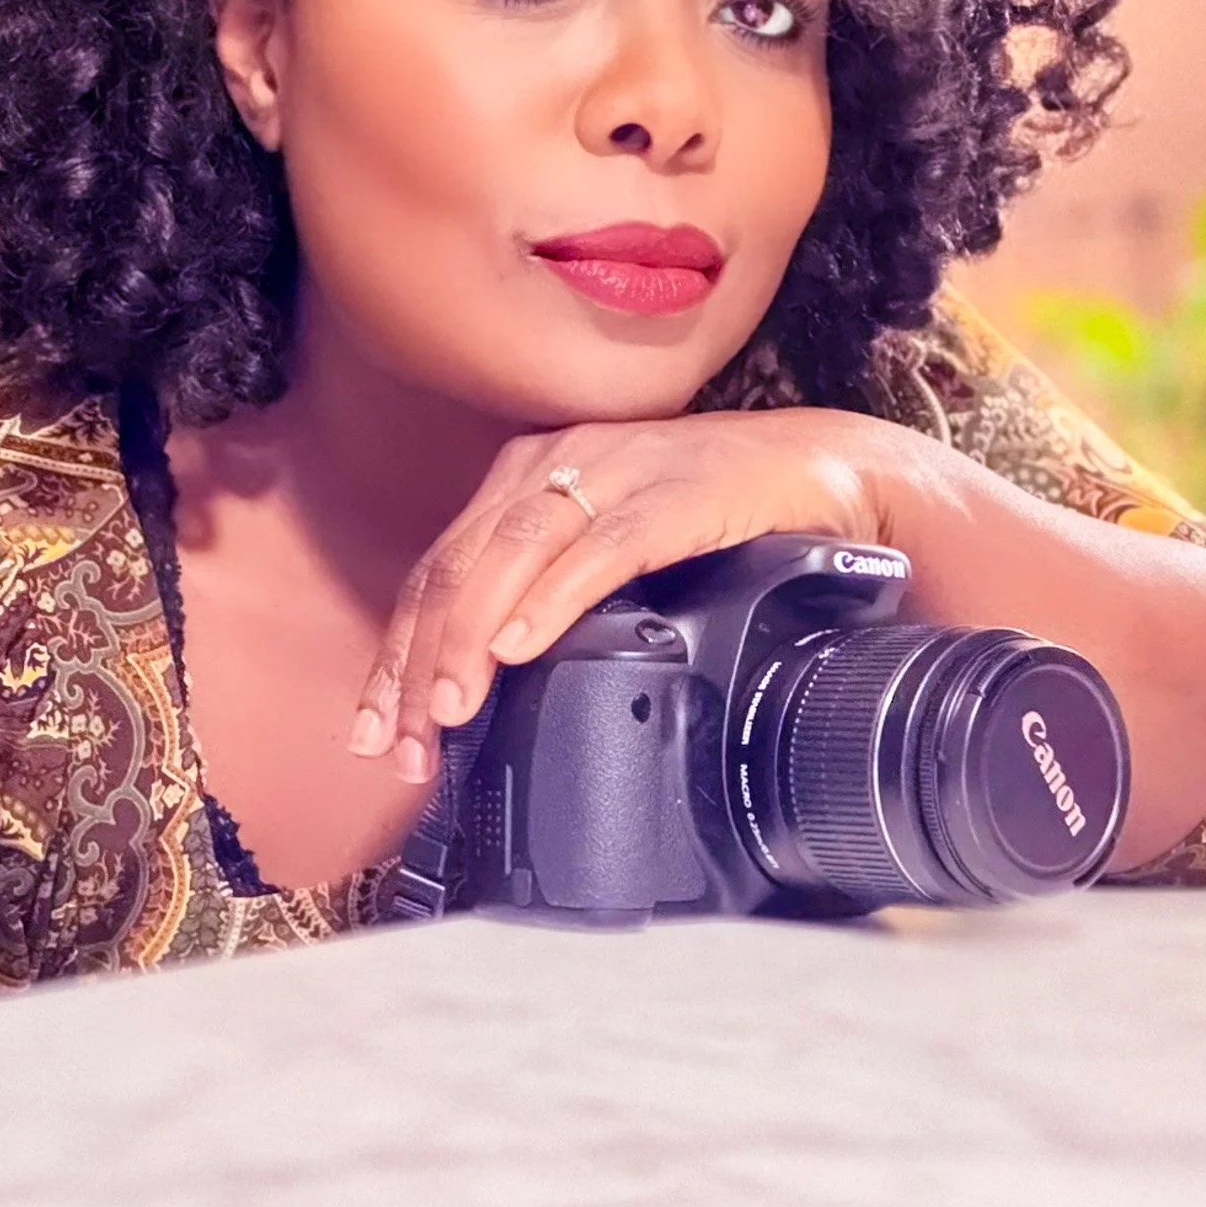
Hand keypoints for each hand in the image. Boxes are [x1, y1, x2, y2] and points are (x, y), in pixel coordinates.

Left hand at [348, 406, 919, 783]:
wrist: (827, 471)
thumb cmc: (721, 516)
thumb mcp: (611, 549)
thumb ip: (550, 588)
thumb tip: (489, 679)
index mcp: (529, 474)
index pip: (439, 568)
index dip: (398, 652)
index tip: (379, 730)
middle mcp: (556, 462)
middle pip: (457, 567)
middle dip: (417, 663)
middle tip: (402, 744)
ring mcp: (614, 472)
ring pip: (509, 557)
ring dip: (468, 640)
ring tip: (449, 710)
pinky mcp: (672, 494)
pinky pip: (599, 550)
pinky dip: (551, 601)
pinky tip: (519, 647)